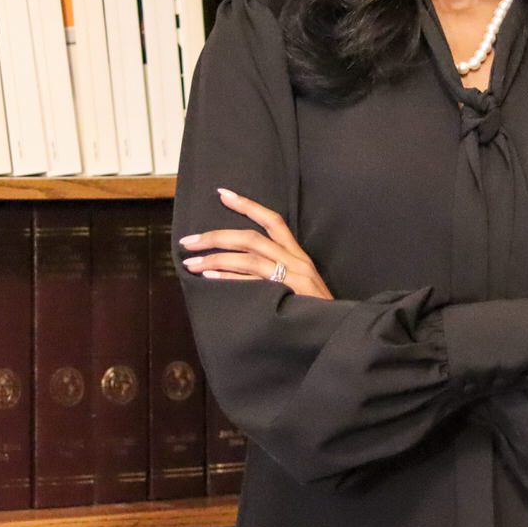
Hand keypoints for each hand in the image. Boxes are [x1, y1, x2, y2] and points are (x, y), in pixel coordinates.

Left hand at [178, 186, 333, 299]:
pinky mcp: (289, 295)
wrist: (338, 332)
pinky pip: (253, 282)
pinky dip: (230, 277)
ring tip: (191, 263)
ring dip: (216, 258)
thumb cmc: (315, 311)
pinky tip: (210, 276)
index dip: (248, 205)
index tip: (222, 194)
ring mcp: (293, 277)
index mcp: (298, 255)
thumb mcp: (300, 285)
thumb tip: (238, 266)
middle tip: (189, 241)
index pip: (273, 221)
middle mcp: (296, 261)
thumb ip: (277, 272)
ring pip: (249, 258)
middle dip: (217, 237)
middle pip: (251, 238)